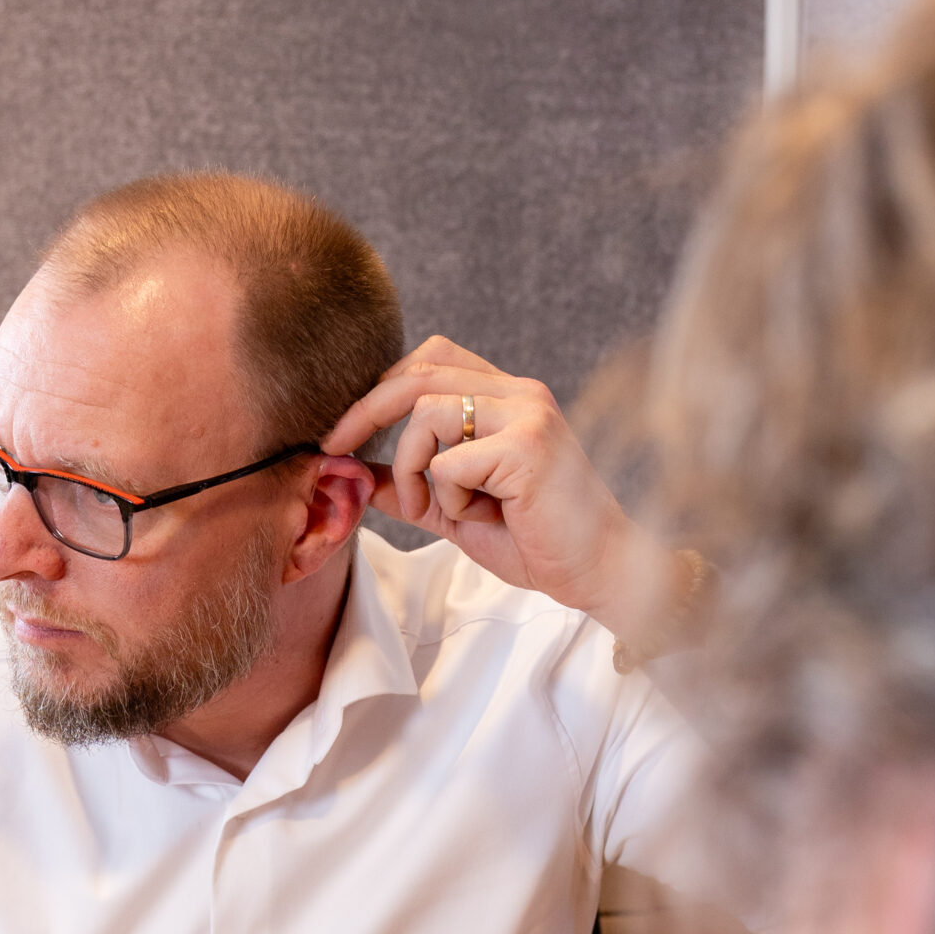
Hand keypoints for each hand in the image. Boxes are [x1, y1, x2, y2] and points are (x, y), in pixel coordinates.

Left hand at [326, 334, 681, 640]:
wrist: (598, 573)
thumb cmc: (538, 541)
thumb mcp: (457, 509)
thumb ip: (410, 484)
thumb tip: (354, 472)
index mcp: (509, 396)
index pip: (431, 360)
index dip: (380, 389)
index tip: (345, 432)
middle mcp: (520, 393)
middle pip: (419, 371)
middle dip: (365, 411)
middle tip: (336, 448)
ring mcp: (527, 414)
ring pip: (426, 414)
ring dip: (412, 470)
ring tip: (433, 510)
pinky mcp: (527, 446)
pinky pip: (449, 461)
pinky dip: (448, 497)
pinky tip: (480, 516)